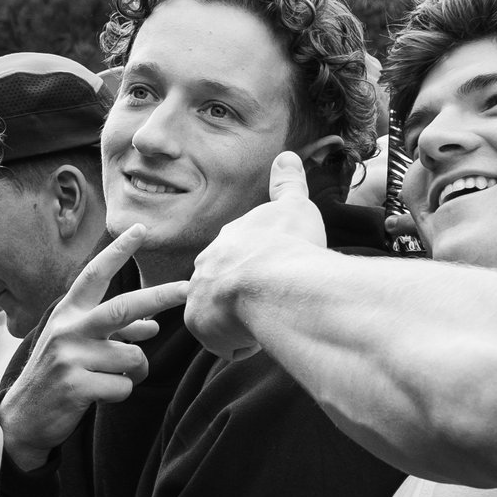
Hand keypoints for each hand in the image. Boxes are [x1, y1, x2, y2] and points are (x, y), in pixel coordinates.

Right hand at [0, 226, 187, 471]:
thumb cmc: (58, 375)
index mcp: (68, 313)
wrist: (23, 418)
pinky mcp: (76, 385)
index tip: (139, 229)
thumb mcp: (80, 345)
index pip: (95, 275)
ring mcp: (70, 357)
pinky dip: (119, 394)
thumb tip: (154, 326)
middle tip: (187, 288)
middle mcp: (68, 329)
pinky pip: (124, 386)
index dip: (118, 251)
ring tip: (105, 379)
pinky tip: (96, 396)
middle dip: (160, 296)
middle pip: (124, 307)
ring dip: (131, 372)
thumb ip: (114, 332)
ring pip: (132, 357)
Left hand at [188, 153, 324, 356]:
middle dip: (246, 296)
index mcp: (228, 240)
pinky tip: (264, 333)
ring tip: (272, 317)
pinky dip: (244, 342)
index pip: (238, 256)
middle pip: (224, 285)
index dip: (259, 268)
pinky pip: (224, 342)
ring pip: (222, 316)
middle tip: (276, 299)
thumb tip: (286, 155)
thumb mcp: (295, 206)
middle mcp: (207, 265)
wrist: (275, 284)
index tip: (277, 275)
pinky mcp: (202, 328)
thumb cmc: (289, 245)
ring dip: (245, 321)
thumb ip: (288, 183)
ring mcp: (201, 297)